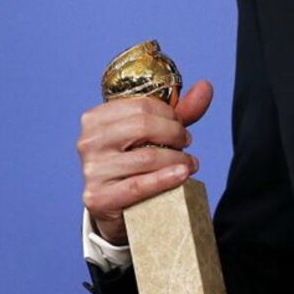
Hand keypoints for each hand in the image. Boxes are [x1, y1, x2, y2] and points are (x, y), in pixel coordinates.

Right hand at [77, 80, 213, 244]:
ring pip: (146, 157)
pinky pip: (139, 185)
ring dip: (177, 159)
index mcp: (95, 119)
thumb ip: (179, 112)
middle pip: (142, 127)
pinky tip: (183, 175)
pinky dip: (165, 179)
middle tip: (186, 143)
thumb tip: (206, 86)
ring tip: (190, 163)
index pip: (141, 106)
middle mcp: (87, 142)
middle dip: (174, 133)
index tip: (182, 126)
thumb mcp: (152, 134)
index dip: (169, 114)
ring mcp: (91, 171)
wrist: (114, 207)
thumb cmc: (134, 163)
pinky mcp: (98, 198)